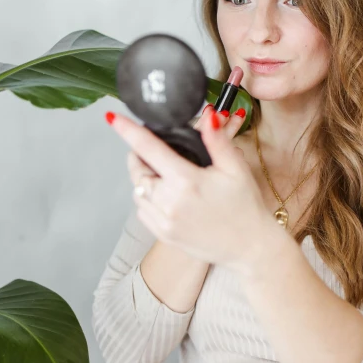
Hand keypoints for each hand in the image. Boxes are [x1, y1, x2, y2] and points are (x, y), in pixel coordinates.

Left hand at [109, 105, 277, 272]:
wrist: (250, 247)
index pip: (148, 148)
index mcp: (186, 181)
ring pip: (137, 192)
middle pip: (137, 171)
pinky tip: (165, 195)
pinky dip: (146, 199)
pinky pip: (143, 211)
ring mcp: (164, 221)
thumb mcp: (235, 168)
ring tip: (161, 172)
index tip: (113, 118)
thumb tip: (207, 115)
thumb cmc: (245, 206)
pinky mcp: (164, 235)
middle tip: (150, 149)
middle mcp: (169, 202)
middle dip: (138, 155)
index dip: (128, 130)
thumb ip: (217, 140)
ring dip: (142, 178)